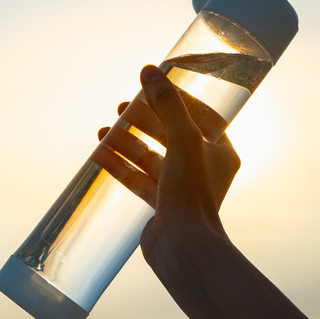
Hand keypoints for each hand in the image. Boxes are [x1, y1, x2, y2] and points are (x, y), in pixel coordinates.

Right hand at [91, 64, 240, 257]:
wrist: (184, 248)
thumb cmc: (191, 193)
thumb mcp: (182, 139)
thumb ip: (166, 104)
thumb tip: (149, 70)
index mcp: (220, 151)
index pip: (197, 116)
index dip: (172, 100)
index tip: (150, 88)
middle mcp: (203, 168)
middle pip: (169, 135)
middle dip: (143, 120)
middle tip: (121, 108)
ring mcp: (180, 188)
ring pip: (150, 157)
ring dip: (127, 142)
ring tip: (103, 131)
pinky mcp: (161, 205)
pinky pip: (138, 179)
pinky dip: (120, 165)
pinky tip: (99, 154)